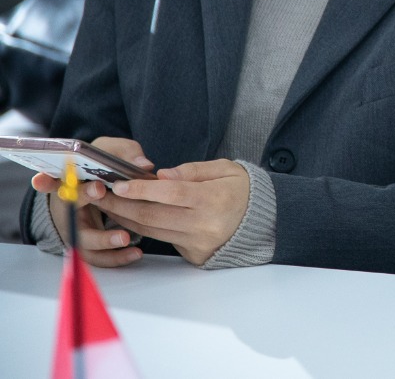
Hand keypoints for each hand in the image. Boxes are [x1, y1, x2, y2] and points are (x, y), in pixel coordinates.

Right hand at [30, 137, 153, 267]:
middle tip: (101, 189)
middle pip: (67, 208)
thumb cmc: (104, 170)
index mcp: (68, 183)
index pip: (51, 179)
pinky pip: (98, 257)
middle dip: (82, 197)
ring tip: (124, 237)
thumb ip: (126, 154)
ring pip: (82, 240)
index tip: (41, 179)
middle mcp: (67, 208)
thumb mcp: (112, 154)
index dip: (45, 181)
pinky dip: (115, 258)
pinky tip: (135, 252)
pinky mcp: (88, 245)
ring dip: (102, 239)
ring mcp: (75, 229)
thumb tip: (144, 165)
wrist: (102, 191)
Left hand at [92, 159, 251, 266]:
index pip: (170, 194)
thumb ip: (193, 171)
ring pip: (151, 230)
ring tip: (108, 203)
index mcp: (214, 199)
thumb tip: (161, 176)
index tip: (119, 183)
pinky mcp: (193, 254)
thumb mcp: (225, 169)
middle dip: (122, 204)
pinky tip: (128, 217)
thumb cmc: (242, 189)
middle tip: (100, 193)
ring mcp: (197, 242)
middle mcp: (204, 225)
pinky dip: (141, 228)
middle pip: (153, 215)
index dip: (141, 189)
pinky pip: (161, 240)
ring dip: (125, 217)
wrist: (264, 220)